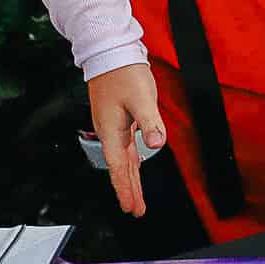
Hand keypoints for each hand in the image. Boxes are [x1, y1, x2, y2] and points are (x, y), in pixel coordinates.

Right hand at [87, 62, 165, 217]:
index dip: (125, 188)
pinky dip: (130, 163)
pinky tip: (134, 168)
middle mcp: (110, 132)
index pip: (118, 167)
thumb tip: (155, 143)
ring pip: (122, 160)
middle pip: (120, 168)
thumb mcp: (141, 97)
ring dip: (129, 179)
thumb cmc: (122, 72)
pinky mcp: (120, 120)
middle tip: (134, 210)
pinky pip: (124, 149)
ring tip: (134, 197)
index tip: (130, 206)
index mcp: (111, 130)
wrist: (110, 53)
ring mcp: (114, 126)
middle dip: (128, 190)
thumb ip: (149, 121)